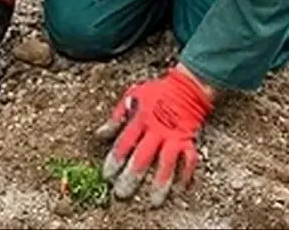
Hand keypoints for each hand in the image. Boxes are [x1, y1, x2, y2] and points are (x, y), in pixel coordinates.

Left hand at [95, 65, 213, 206]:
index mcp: (140, 120)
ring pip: (166, 163)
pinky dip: (185, 175)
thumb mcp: (133, 97)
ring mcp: (173, 137)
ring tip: (154, 201)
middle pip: (142, 157)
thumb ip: (116, 117)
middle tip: (122, 194)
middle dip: (131, 177)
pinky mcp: (188, 141)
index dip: (114, 160)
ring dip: (160, 183)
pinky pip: (189, 160)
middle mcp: (156, 131)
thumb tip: (100, 134)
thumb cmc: (157, 92)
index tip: (107, 176)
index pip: (123, 143)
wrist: (187, 86)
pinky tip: (180, 189)